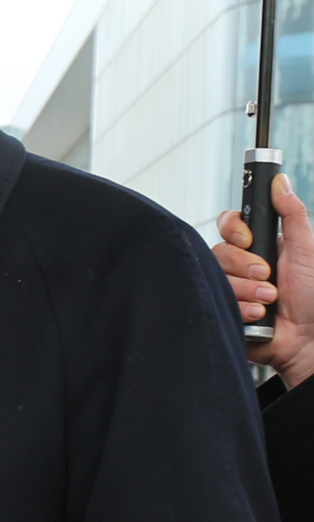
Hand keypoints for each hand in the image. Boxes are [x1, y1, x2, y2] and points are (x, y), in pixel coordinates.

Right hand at [215, 172, 313, 385]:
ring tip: (270, 301)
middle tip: (268, 276)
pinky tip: (260, 316)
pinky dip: (242, 309)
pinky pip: (218, 301)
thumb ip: (291, 213)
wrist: (309, 339)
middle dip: (246, 266)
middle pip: (220, 251)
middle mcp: (241, 266)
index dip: (234, 231)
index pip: (229, 225)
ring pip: (218, 277)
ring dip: (248, 290)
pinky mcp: (223, 309)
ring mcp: (230, 288)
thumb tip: (280, 181)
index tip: (248, 239)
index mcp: (258, 248)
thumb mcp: (305, 249)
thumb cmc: (313, 298)